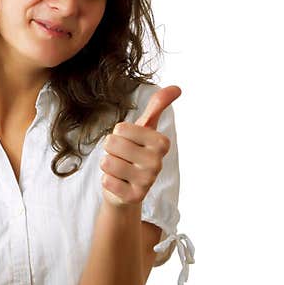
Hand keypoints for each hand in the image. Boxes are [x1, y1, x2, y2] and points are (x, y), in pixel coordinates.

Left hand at [100, 85, 180, 206]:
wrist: (126, 186)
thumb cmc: (134, 152)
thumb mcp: (144, 127)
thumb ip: (158, 105)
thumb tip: (176, 87)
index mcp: (162, 143)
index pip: (121, 128)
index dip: (118, 134)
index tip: (129, 143)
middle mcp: (158, 162)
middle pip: (112, 143)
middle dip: (110, 150)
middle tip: (122, 157)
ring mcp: (147, 181)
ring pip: (107, 162)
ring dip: (108, 166)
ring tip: (119, 170)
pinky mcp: (134, 197)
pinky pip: (107, 181)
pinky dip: (107, 181)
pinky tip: (118, 183)